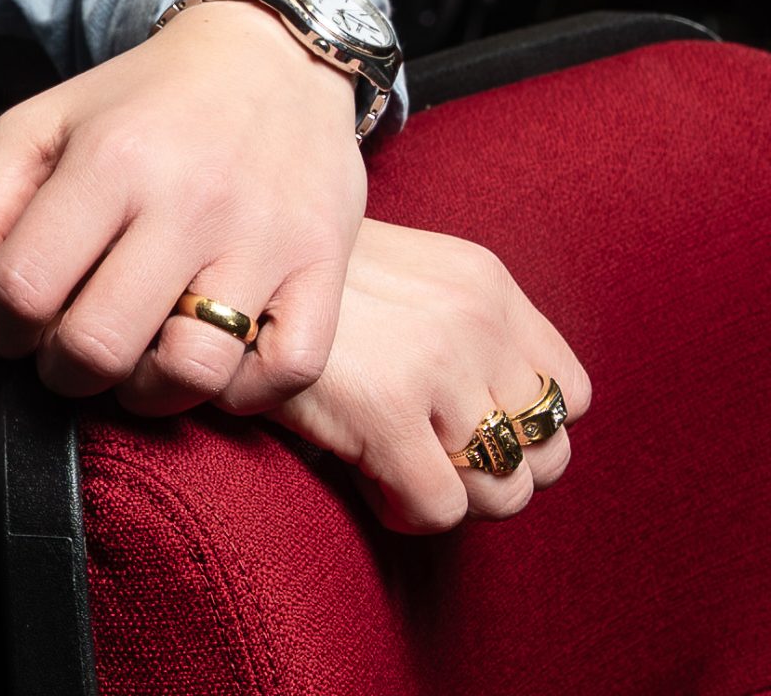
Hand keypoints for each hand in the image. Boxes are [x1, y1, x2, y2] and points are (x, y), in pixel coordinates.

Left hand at [0, 0, 365, 417]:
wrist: (268, 59)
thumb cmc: (140, 103)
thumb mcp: (40, 129)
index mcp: (111, 158)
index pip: (25, 287)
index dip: (0, 324)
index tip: (13, 317)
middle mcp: (190, 199)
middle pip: (99, 345)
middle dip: (62, 368)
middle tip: (67, 347)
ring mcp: (265, 239)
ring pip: (189, 373)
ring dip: (145, 389)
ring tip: (133, 356)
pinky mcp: (324, 269)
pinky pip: (279, 377)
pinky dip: (236, 389)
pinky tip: (207, 354)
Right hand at [270, 216, 588, 531]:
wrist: (215, 275)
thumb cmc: (301, 287)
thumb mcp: (403, 276)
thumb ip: (462, 328)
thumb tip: (507, 425)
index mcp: (483, 281)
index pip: (570, 394)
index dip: (525, 428)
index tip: (469, 430)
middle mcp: (474, 317)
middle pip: (547, 453)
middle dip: (490, 473)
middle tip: (429, 459)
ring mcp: (435, 363)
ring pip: (503, 491)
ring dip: (451, 495)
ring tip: (395, 467)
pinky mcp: (387, 410)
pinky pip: (442, 508)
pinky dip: (406, 511)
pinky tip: (364, 477)